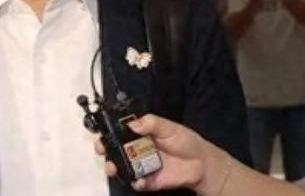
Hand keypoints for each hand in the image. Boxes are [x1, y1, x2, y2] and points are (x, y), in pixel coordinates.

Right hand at [95, 114, 222, 192]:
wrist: (202, 164)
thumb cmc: (187, 142)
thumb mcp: (169, 127)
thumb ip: (151, 123)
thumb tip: (133, 123)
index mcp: (142, 134)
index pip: (121, 132)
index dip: (110, 132)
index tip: (104, 132)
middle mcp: (139, 150)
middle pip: (116, 149)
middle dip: (106, 149)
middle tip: (103, 149)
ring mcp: (142, 165)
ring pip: (122, 167)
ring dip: (114, 167)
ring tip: (113, 167)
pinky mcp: (149, 180)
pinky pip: (136, 182)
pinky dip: (135, 182)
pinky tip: (139, 179)